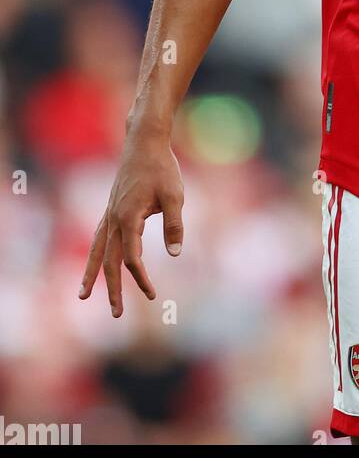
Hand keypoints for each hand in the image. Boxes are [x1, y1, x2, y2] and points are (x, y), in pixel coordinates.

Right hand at [78, 126, 184, 315]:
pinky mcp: (110, 208)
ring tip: (83, 297)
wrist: (144, 142)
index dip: (140, 279)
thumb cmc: (162, 168)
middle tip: (117, 315)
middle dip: (112, 289)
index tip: (152, 295)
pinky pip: (98, 237)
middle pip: (109, 261)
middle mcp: (113, 218)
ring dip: (93, 275)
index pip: (131, 258)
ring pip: (96, 251)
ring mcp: (109, 213)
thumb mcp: (175, 195)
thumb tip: (175, 254)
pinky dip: (94, 255)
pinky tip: (95, 264)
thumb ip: (174, 225)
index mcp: (129, 217)